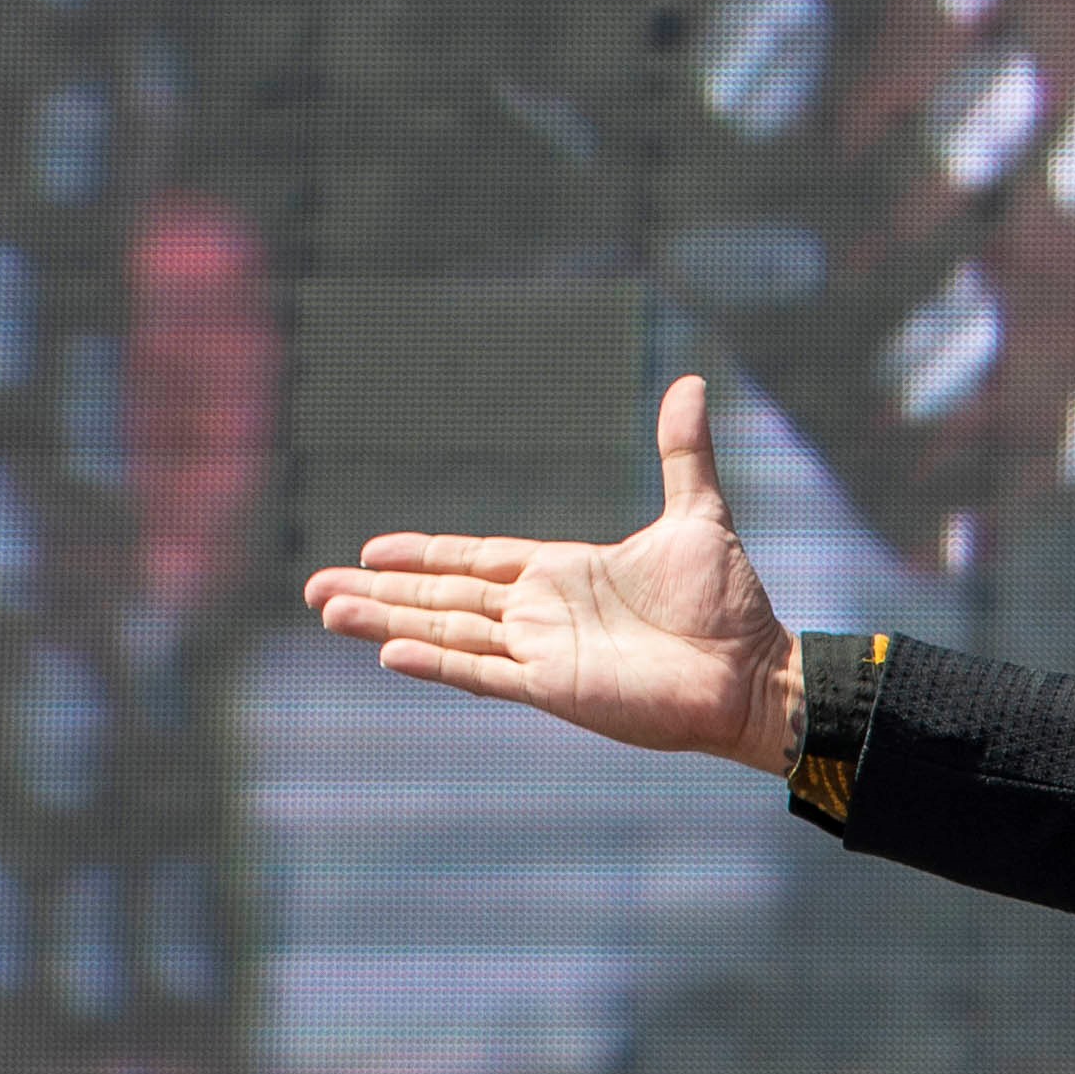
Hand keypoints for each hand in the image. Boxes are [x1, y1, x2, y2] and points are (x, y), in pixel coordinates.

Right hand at [297, 374, 799, 773]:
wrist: (756, 674)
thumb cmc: (731, 606)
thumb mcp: (698, 515)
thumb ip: (682, 453)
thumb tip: (689, 383)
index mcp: (563, 575)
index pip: (476, 562)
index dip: (424, 557)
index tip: (371, 551)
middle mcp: (542, 615)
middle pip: (444, 598)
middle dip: (381, 593)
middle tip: (317, 589)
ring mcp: (544, 654)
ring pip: (447, 633)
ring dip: (388, 623)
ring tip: (328, 611)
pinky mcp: (556, 690)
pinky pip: (484, 674)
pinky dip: (438, 663)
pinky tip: (391, 655)